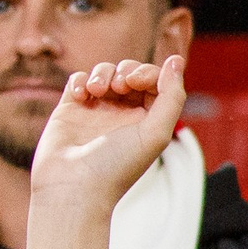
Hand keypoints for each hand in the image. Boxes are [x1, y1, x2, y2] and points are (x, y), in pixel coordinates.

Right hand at [30, 56, 185, 217]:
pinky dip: (80, 80)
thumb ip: (172, 97)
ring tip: (96, 91)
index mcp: (148, 122)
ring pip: (104, 72)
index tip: (135, 81)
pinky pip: (78, 80)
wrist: (72, 188)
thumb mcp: (155, 133)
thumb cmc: (117, 166)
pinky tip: (81, 96)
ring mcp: (97, 111)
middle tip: (118, 86)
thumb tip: (176, 60)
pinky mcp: (71, 109)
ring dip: (102, 73)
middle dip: (126, 70)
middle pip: (130, 73)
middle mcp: (124, 115)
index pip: (156, 83)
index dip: (148, 72)